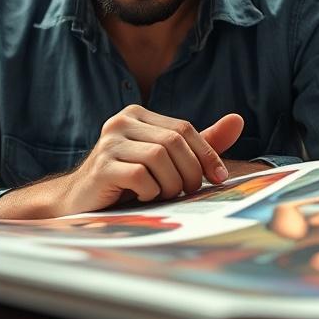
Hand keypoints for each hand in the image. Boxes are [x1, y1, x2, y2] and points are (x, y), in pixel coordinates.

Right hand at [57, 106, 243, 215]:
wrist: (80, 203)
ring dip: (171, 184)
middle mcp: (120, 122)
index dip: (207, 154)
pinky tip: (143, 197)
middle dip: (190, 172)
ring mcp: (108, 144)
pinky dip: (150, 192)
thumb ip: (198, 143)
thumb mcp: (166, 160)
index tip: (219, 178)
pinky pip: (141, 176)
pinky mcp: (101, 167)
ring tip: (163, 195)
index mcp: (137, 115)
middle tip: (189, 192)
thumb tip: (238, 120)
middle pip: (174, 142)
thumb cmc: (127, 182)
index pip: (184, 128)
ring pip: (160, 157)